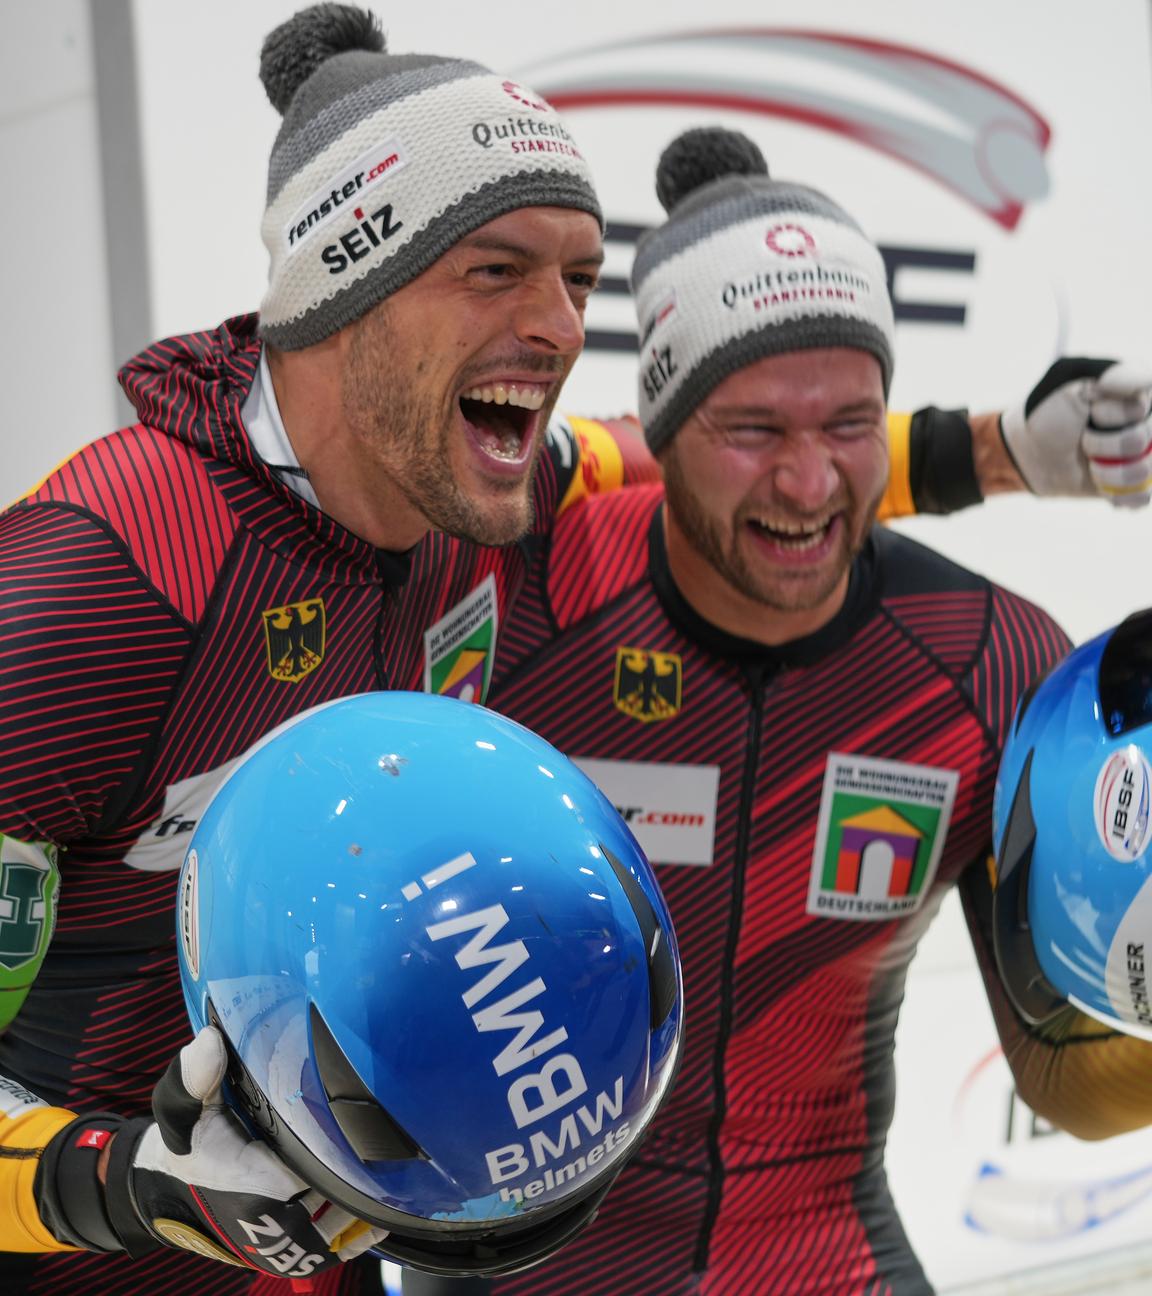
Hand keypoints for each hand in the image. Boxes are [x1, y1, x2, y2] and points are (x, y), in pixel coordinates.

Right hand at [109, 1026, 387, 1277]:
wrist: (163, 1193)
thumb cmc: (183, 1146)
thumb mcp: (182, 1105)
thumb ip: (196, 1074)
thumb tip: (210, 1041)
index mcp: (250, 1180)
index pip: (312, 1167)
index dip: (337, 1145)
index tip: (359, 1123)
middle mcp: (267, 1218)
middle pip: (333, 1195)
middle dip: (354, 1169)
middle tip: (381, 1142)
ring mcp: (277, 1240)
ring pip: (337, 1223)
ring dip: (359, 1200)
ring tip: (384, 1172)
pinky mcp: (282, 1252)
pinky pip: (330, 1250)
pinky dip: (356, 1237)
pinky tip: (377, 1218)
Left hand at [999, 357, 1151, 505]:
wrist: (1030, 450)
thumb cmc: (1049, 409)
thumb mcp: (1073, 380)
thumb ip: (1114, 375)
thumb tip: (1147, 381)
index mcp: (1140, 396)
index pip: (1140, 408)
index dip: (1110, 414)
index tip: (1090, 409)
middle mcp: (1147, 425)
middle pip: (1142, 440)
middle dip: (1101, 443)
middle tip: (1083, 439)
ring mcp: (1144, 457)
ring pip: (1143, 472)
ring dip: (1105, 472)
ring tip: (1089, 462)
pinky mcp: (1132, 486)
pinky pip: (1141, 497)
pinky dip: (1116, 495)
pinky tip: (1099, 484)